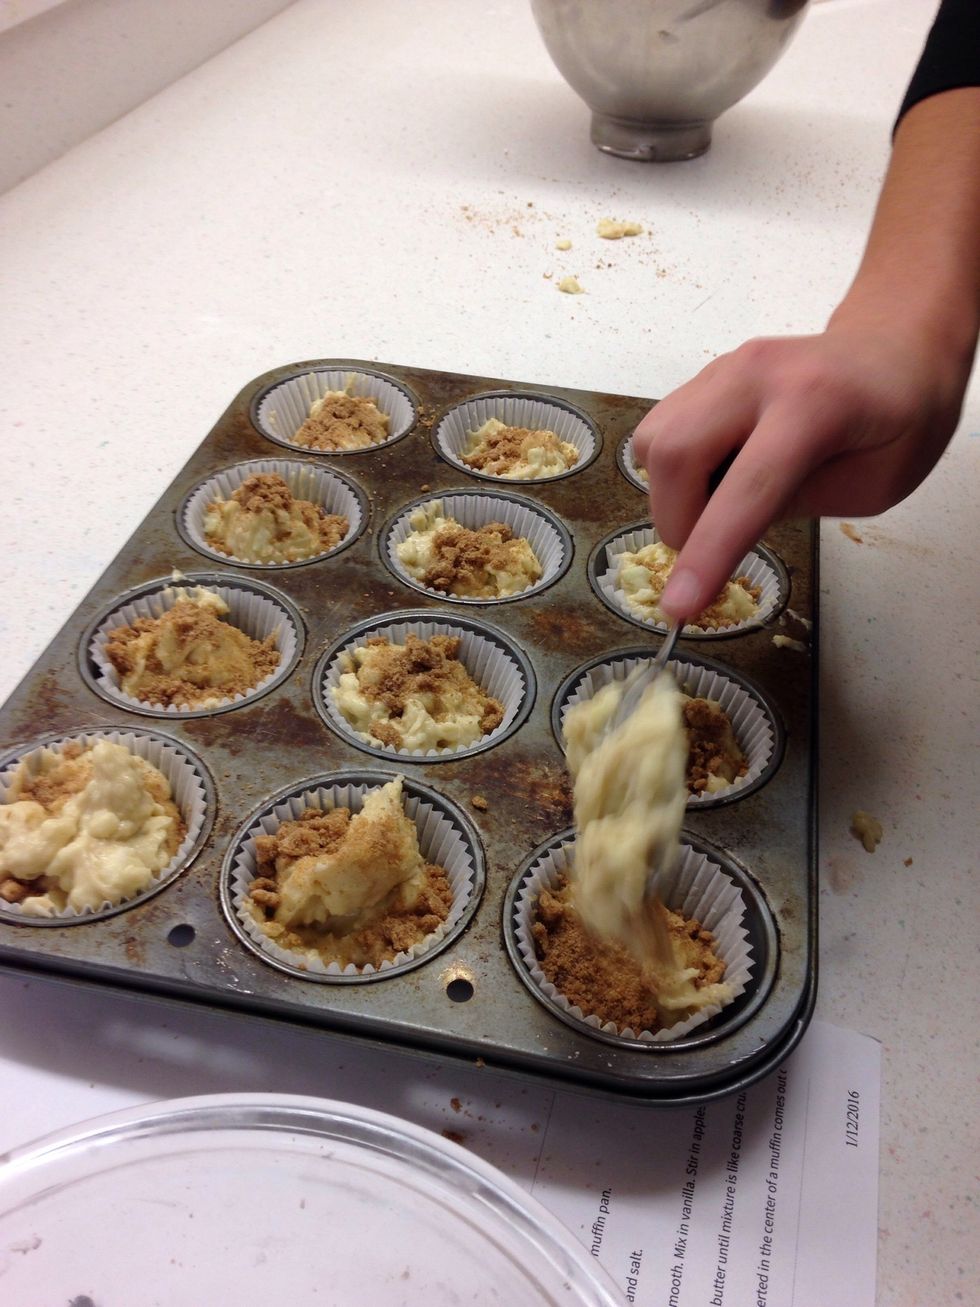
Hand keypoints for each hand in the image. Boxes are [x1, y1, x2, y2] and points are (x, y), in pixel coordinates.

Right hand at [631, 318, 966, 622]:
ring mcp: (725, 369)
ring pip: (654, 443)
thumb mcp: (874, 486)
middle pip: (675, 456)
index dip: (709, 554)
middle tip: (713, 547)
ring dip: (672, 495)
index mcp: (816, 404)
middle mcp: (758, 376)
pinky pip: (661, 431)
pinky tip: (720, 471)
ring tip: (721, 503)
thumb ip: (796, 507)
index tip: (679, 607)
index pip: (748, 488)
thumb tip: (722, 530)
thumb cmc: (900, 421)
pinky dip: (676, 470)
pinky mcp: (706, 376)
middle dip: (678, 522)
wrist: (895, 348)